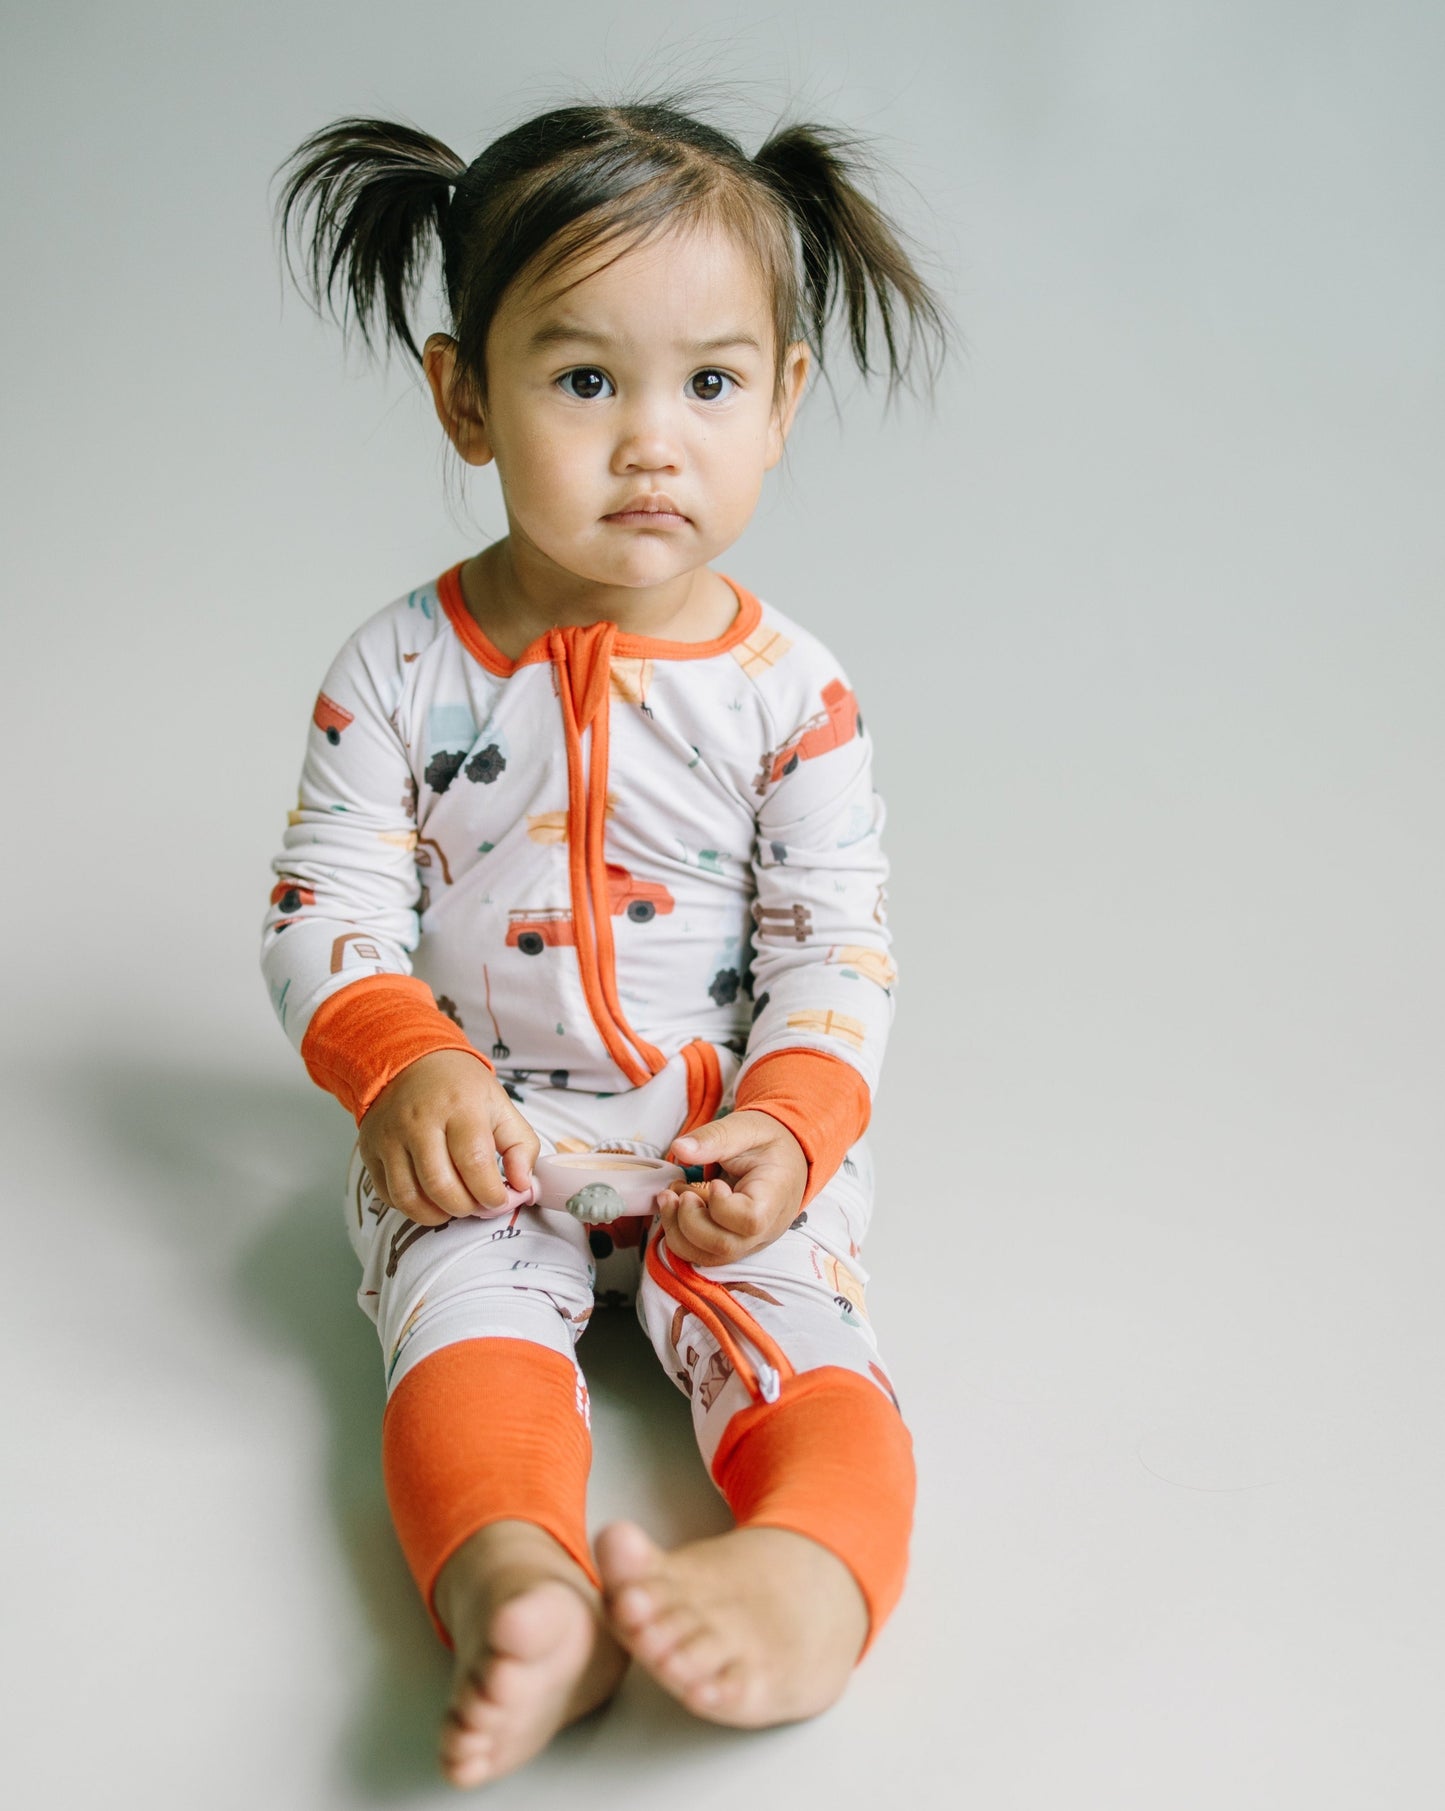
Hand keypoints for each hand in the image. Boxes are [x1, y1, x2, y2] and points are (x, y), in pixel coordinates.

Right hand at [358, 1050, 539, 1225]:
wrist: (410, 1062)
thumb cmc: (459, 1087)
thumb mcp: (500, 1106)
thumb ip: (521, 1147)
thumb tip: (523, 1186)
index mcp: (458, 1106)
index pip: (474, 1163)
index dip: (491, 1194)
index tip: (501, 1200)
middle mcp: (419, 1122)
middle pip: (441, 1186)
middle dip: (467, 1207)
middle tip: (478, 1204)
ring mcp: (390, 1137)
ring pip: (410, 1197)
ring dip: (438, 1214)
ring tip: (455, 1205)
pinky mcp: (370, 1151)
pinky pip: (389, 1195)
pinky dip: (412, 1207)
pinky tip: (430, 1197)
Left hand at [657, 1110, 807, 1266]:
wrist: (785, 1158)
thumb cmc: (768, 1143)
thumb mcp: (745, 1128)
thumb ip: (714, 1137)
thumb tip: (679, 1149)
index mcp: (774, 1196)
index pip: (750, 1221)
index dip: (722, 1207)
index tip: (713, 1182)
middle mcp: (765, 1228)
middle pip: (724, 1246)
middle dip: (689, 1220)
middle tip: (680, 1190)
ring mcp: (749, 1241)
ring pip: (708, 1257)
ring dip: (678, 1230)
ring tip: (669, 1197)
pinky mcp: (733, 1244)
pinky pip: (702, 1254)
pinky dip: (679, 1235)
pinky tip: (675, 1208)